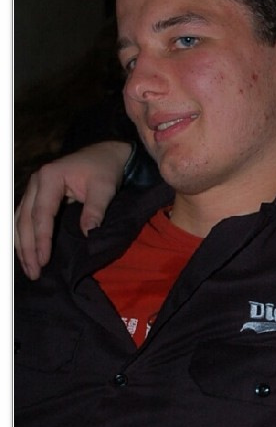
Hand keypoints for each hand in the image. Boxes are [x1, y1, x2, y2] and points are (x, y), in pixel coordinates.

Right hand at [14, 141, 130, 279]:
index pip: (41, 214)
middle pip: (24, 219)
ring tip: (28, 269)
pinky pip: (23, 218)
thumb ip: (95, 209)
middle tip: (34, 272)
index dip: (41, 239)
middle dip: (27, 248)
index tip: (43, 260)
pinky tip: (25, 253)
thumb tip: (88, 233)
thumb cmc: (104, 169)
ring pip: (19, 220)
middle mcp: (36, 182)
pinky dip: (22, 236)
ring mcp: (33, 188)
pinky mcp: (36, 195)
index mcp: (50, 177)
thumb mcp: (104, 187)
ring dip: (21, 245)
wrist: (104, 153)